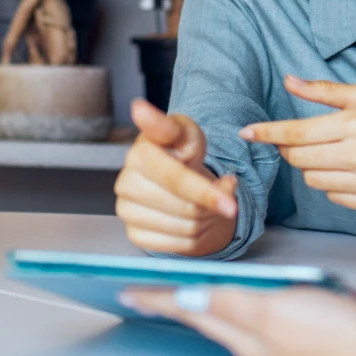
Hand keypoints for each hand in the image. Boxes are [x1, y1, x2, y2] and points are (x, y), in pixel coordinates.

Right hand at [114, 99, 238, 256]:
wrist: (176, 179)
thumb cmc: (181, 152)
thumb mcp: (186, 134)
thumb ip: (172, 128)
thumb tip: (140, 108)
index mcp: (138, 154)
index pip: (176, 179)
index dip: (205, 192)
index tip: (230, 204)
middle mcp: (125, 184)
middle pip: (185, 208)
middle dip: (210, 204)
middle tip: (217, 192)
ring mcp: (126, 212)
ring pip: (185, 228)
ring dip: (205, 219)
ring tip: (202, 202)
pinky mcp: (134, 235)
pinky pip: (178, 246)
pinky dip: (194, 236)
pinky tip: (190, 218)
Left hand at [119, 285, 355, 355]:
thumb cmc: (351, 333)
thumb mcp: (289, 305)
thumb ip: (238, 301)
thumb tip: (193, 297)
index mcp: (253, 328)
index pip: (194, 306)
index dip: (160, 296)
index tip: (128, 289)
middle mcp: (259, 346)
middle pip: (206, 317)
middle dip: (172, 303)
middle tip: (141, 293)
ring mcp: (280, 354)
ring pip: (227, 325)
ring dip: (199, 309)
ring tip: (177, 296)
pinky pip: (252, 333)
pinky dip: (232, 318)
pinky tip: (235, 310)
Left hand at [240, 76, 355, 212]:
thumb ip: (323, 92)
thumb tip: (288, 81)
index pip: (297, 133)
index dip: (268, 133)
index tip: (246, 132)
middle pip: (300, 159)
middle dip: (291, 149)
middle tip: (298, 139)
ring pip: (314, 180)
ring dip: (312, 166)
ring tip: (333, 152)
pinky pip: (334, 197)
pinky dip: (333, 184)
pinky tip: (351, 169)